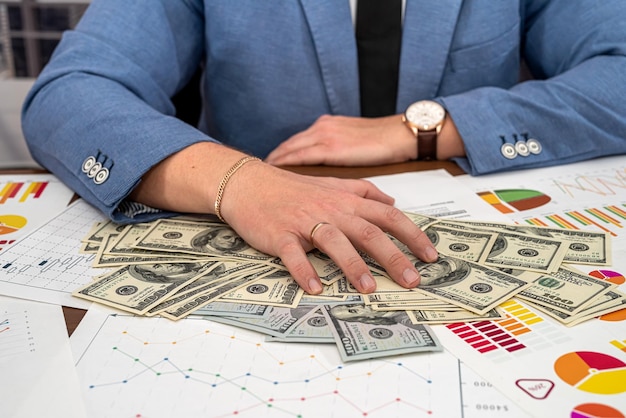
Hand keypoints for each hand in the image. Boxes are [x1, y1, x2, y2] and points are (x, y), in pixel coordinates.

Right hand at [130, 142, 437, 294]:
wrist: (248, 183)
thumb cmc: (292, 188)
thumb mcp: (332, 184)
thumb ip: (363, 191)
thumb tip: (391, 202)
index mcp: (345, 199)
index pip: (387, 216)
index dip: (412, 235)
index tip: (430, 256)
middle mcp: (330, 209)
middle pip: (367, 231)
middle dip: (393, 256)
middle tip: (412, 280)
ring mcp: (304, 221)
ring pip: (334, 241)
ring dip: (352, 265)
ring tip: (369, 288)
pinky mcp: (279, 234)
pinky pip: (293, 254)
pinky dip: (304, 270)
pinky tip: (314, 288)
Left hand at [265, 114, 416, 165]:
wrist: (400, 135)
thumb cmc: (383, 143)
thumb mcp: (355, 146)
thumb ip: (338, 153)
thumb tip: (324, 173)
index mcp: (326, 127)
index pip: (297, 143)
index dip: (281, 156)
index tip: (265, 168)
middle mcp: (321, 129)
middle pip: (288, 146)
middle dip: (271, 160)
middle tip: (251, 174)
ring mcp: (325, 136)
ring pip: (291, 150)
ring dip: (275, 163)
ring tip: (258, 178)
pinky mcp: (332, 146)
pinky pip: (302, 156)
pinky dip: (287, 164)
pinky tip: (275, 175)